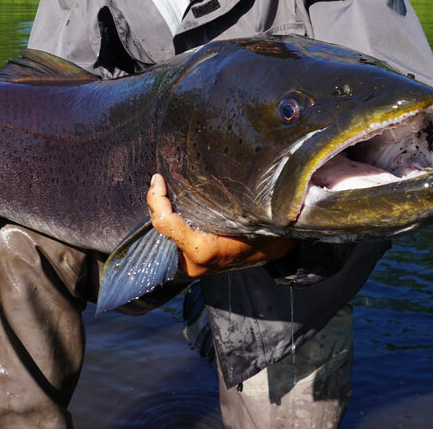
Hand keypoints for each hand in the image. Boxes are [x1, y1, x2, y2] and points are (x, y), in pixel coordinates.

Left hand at [147, 173, 294, 277]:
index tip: (158, 178)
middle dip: (159, 202)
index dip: (156, 198)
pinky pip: (175, 236)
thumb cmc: (264, 227)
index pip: (165, 222)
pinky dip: (174, 219)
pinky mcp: (192, 261)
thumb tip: (192, 168)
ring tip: (168, 188)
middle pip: (162, 226)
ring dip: (167, 210)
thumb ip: (217, 199)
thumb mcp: (244, 210)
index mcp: (202, 250)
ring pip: (167, 231)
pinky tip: (177, 203)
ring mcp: (191, 264)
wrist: (276, 250)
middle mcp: (192, 260)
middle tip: (162, 179)